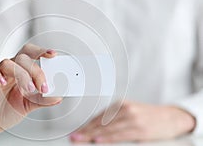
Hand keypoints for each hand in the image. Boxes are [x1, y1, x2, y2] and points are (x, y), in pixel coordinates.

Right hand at [0, 43, 61, 137]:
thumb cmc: (7, 110)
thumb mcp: (28, 105)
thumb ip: (42, 100)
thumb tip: (58, 96)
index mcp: (21, 70)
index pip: (30, 54)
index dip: (41, 51)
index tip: (53, 55)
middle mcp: (9, 68)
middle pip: (22, 58)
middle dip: (36, 71)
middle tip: (43, 87)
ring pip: (8, 63)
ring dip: (21, 75)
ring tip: (29, 90)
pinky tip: (3, 83)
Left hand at [70, 100, 195, 143]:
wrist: (171, 117)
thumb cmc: (149, 116)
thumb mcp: (130, 112)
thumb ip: (114, 119)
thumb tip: (95, 129)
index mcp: (120, 105)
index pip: (98, 117)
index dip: (85, 126)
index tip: (76, 132)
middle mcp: (125, 110)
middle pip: (100, 123)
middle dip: (85, 131)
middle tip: (73, 137)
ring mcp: (132, 119)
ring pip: (107, 129)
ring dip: (92, 135)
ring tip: (80, 140)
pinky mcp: (140, 129)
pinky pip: (120, 135)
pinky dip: (108, 138)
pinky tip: (98, 140)